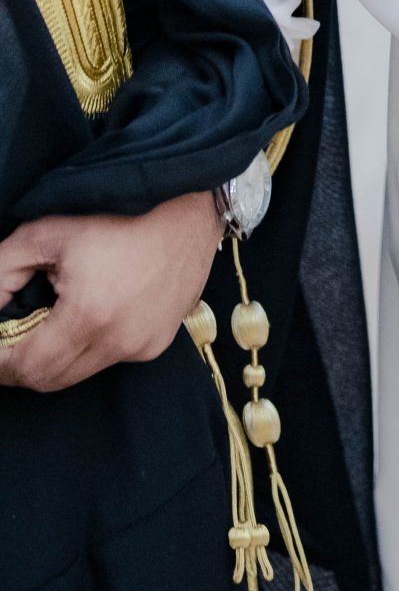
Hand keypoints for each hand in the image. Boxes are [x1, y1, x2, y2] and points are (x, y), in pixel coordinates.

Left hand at [0, 192, 224, 392]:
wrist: (188, 209)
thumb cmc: (118, 213)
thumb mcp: (48, 231)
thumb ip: (2, 269)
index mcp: (89, 315)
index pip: (26, 367)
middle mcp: (119, 342)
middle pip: (50, 381)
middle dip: (20, 367)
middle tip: (7, 342)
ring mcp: (142, 346)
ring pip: (79, 373)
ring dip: (54, 359)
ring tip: (45, 325)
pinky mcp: (157, 343)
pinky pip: (109, 359)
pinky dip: (88, 348)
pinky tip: (90, 315)